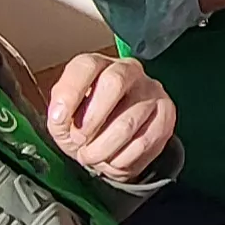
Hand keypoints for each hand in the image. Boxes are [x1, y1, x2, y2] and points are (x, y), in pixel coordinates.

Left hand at [42, 53, 176, 184]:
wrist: (114, 147)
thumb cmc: (87, 126)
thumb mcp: (63, 120)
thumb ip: (58, 115)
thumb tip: (61, 116)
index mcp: (98, 65)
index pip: (86, 66)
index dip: (70, 93)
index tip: (59, 119)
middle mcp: (128, 70)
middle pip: (114, 83)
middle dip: (92, 120)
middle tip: (79, 140)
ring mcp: (151, 90)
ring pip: (128, 122)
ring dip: (103, 149)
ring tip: (92, 156)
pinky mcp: (166, 114)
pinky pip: (145, 142)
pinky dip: (123, 159)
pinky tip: (114, 159)